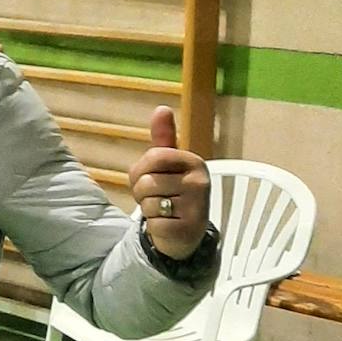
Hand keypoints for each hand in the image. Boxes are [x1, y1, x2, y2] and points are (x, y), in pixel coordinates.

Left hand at [127, 107, 209, 259]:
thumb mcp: (167, 164)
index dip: (141, 170)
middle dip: (142, 193)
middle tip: (158, 197)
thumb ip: (163, 138)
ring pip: (149, 203)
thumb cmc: (171, 192)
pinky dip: (154, 226)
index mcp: (195, 161)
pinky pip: (154, 223)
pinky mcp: (188, 229)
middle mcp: (200, 182)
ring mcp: (197, 207)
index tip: (152, 177)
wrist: (185, 232)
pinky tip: (167, 224)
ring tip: (163, 210)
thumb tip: (161, 108)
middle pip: (146, 181)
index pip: (153, 157)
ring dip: (148, 210)